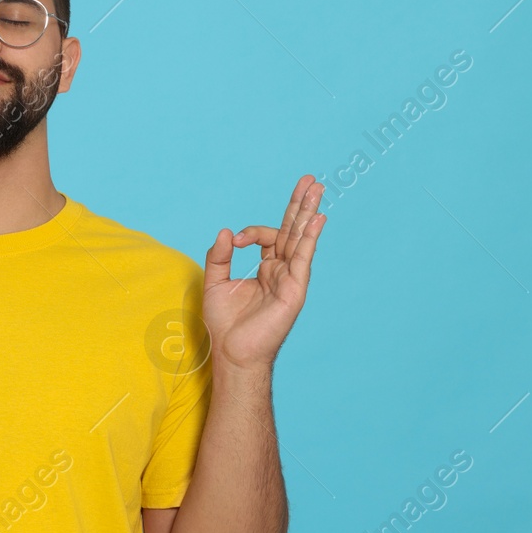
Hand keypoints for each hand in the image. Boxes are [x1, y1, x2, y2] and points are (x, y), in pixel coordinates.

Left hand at [202, 174, 325, 371]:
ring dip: (308, 212)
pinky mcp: (294, 289)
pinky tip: (317, 219)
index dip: (251, 231)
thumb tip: (225, 231)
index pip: (268, 236)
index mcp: (266, 268)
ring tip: (317, 188)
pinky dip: (310, 238)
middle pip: (293, 230)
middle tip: (311, 180)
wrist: (232, 352)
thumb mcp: (214, 283)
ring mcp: (290, 279)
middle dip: (300, 205)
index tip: (235, 240)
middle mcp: (282, 270)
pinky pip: (303, 259)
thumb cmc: (225, 324)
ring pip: (301, 239)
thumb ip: (219, 256)